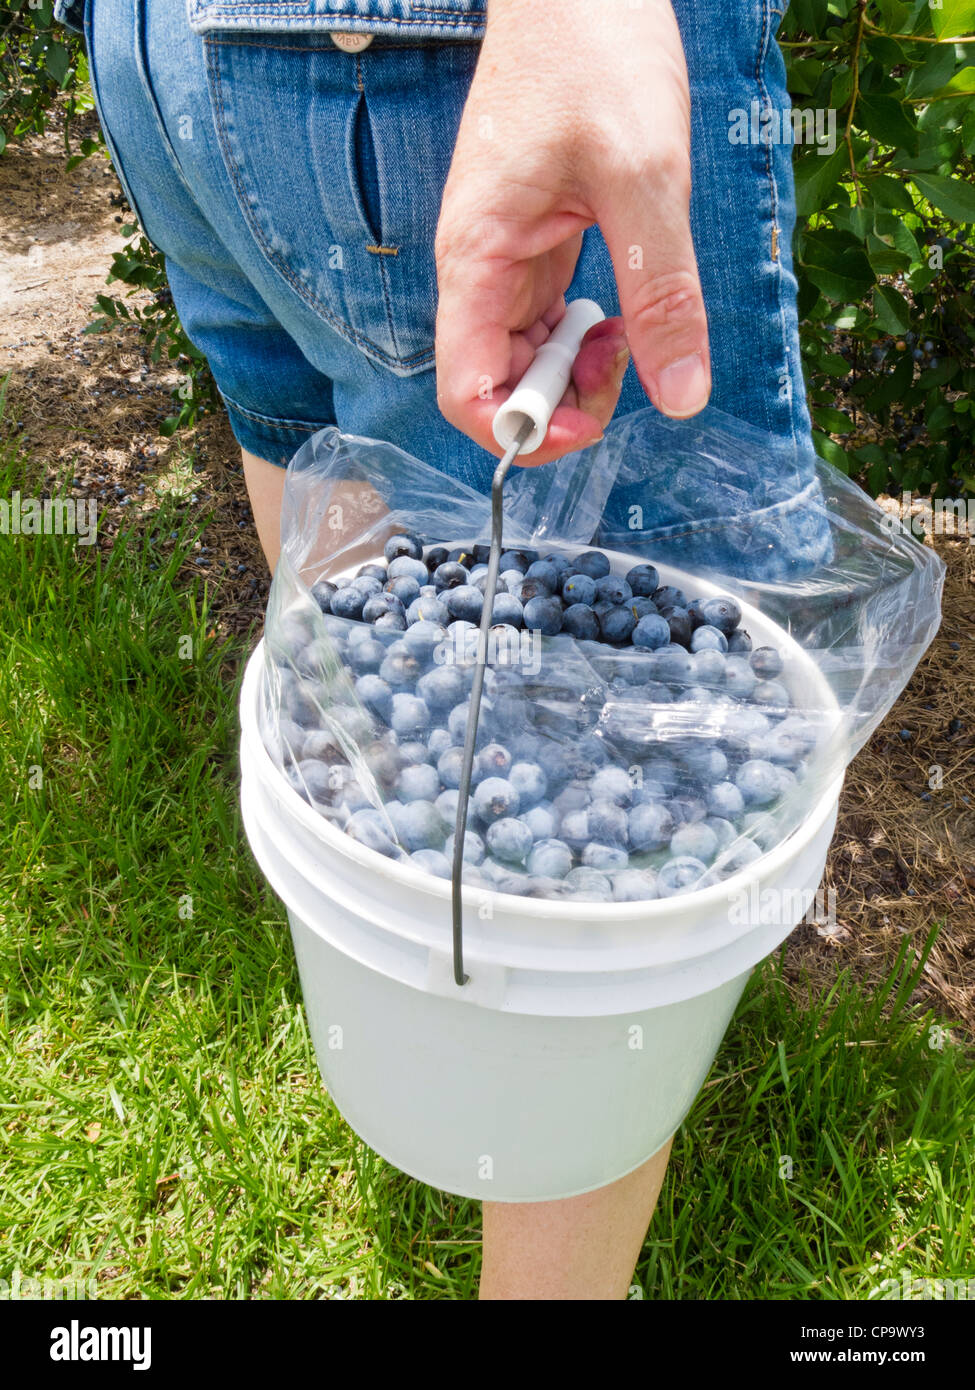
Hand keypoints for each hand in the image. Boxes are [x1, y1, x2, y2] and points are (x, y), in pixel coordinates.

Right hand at [434, 0, 709, 463]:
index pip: (467, 391)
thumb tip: (682, 397)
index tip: (590, 420)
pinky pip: (548, 320)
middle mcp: (480, 268)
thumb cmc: (595, 52)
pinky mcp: (536, 243)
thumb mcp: (645, 176)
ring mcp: (506, 257)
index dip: (524, 430)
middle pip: (498, 385)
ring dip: (578, 373)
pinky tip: (626, 310)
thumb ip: (663, 293)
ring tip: (633, 332)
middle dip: (563, 402)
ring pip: (526, 357)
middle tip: (631, 364)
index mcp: (478, 258)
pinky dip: (587, 336)